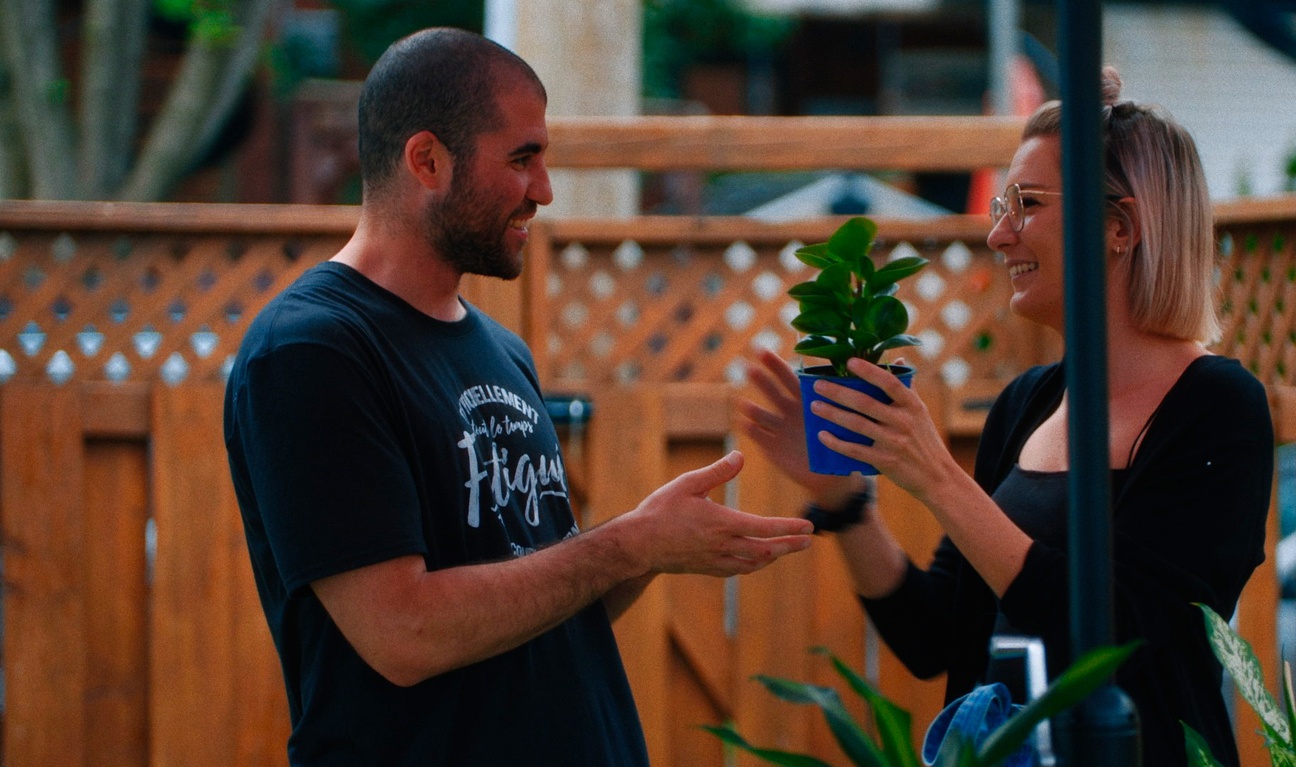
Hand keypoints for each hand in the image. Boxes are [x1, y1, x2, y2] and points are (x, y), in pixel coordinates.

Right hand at [616, 451, 813, 576]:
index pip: (764, 527)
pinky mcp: (706, 569)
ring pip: (753, 563)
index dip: (789, 527)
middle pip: (766, 550)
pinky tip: (756, 559)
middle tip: (807, 542)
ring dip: (773, 556)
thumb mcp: (687, 484)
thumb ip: (717, 472)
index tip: (808, 527)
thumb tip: (740, 456)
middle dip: (789, 546)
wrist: (638, 545)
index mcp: (721, 523)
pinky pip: (737, 569)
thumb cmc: (660, 511)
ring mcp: (715, 560)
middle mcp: (723, 546)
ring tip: (786, 549)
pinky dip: (753, 564)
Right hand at [736, 348, 860, 502]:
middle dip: (761, 376)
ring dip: (753, 406)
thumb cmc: (847, 438)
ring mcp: (782, 430)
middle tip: (749, 362)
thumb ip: (874, 384)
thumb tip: (900, 358)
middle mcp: (792, 412)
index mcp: (809, 399)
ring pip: (764, 415)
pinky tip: (744, 424)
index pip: (791, 376)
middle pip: (774, 390)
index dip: (777, 363)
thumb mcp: (860, 411)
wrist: (838, 475)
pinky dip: (754, 432)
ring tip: (742, 399)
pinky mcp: (777, 450)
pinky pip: (763, 440)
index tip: (763, 348)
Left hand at [808, 357, 956, 500]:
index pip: (889, 382)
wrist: (937, 477)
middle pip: (865, 402)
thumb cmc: (924, 440)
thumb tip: (899, 360)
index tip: (849, 362)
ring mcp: (893, 442)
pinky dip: (836, 443)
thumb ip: (907, 387)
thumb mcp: (920, 412)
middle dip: (837, 392)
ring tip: (814, 406)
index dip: (869, 370)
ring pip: (856, 424)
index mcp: (912, 405)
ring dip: (832, 414)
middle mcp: (903, 421)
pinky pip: (855, 450)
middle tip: (818, 385)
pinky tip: (822, 435)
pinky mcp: (885, 461)